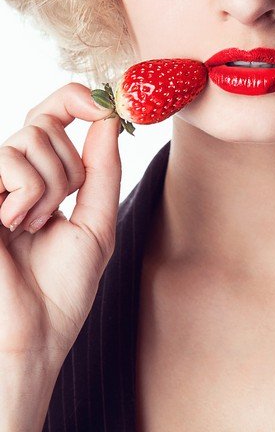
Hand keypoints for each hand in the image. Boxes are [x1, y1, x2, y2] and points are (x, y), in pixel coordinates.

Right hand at [0, 83, 121, 376]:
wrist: (35, 333)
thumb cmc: (63, 287)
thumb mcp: (96, 222)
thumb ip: (103, 169)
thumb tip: (109, 118)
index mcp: (39, 178)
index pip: (51, 115)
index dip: (76, 98)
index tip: (104, 104)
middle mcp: (9, 174)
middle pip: (46, 123)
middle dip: (69, 169)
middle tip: (56, 214)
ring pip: (31, 138)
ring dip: (50, 188)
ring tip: (32, 227)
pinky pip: (10, 163)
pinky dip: (28, 195)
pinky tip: (11, 226)